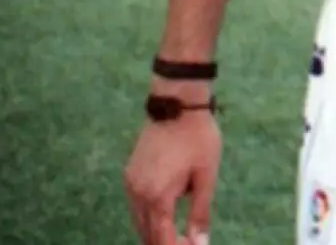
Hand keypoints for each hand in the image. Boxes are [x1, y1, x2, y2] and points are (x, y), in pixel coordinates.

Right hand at [124, 102, 220, 244]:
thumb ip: (200, 212)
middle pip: (146, 233)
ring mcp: (130, 183)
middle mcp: (137, 193)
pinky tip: (165, 215)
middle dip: (166, 242)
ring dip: (156, 231)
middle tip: (188, 242)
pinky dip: (150, 216)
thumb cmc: (198, 138)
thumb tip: (199, 241)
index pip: (161, 238)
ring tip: (179, 235)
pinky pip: (136, 205)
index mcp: (157, 196)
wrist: (177, 104)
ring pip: (139, 220)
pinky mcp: (130, 173)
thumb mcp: (206, 176)